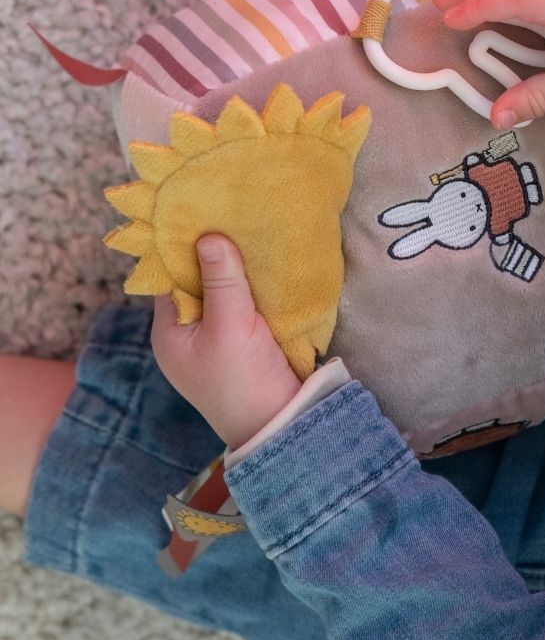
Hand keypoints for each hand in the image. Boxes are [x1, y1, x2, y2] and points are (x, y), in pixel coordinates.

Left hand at [151, 235, 302, 449]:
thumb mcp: (230, 327)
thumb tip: (208, 235)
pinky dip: (254, 287)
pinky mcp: (245, 342)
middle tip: (235, 217)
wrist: (281, 424)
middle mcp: (188, 334)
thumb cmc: (243, 380)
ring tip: (253, 233)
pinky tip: (268, 265)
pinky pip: (244, 304)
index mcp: (169, 332)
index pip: (169, 277)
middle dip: (216, 255)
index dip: (186, 248)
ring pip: (223, 292)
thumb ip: (221, 281)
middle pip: (197, 281)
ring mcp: (216, 339)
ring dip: (238, 270)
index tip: (206, 215)